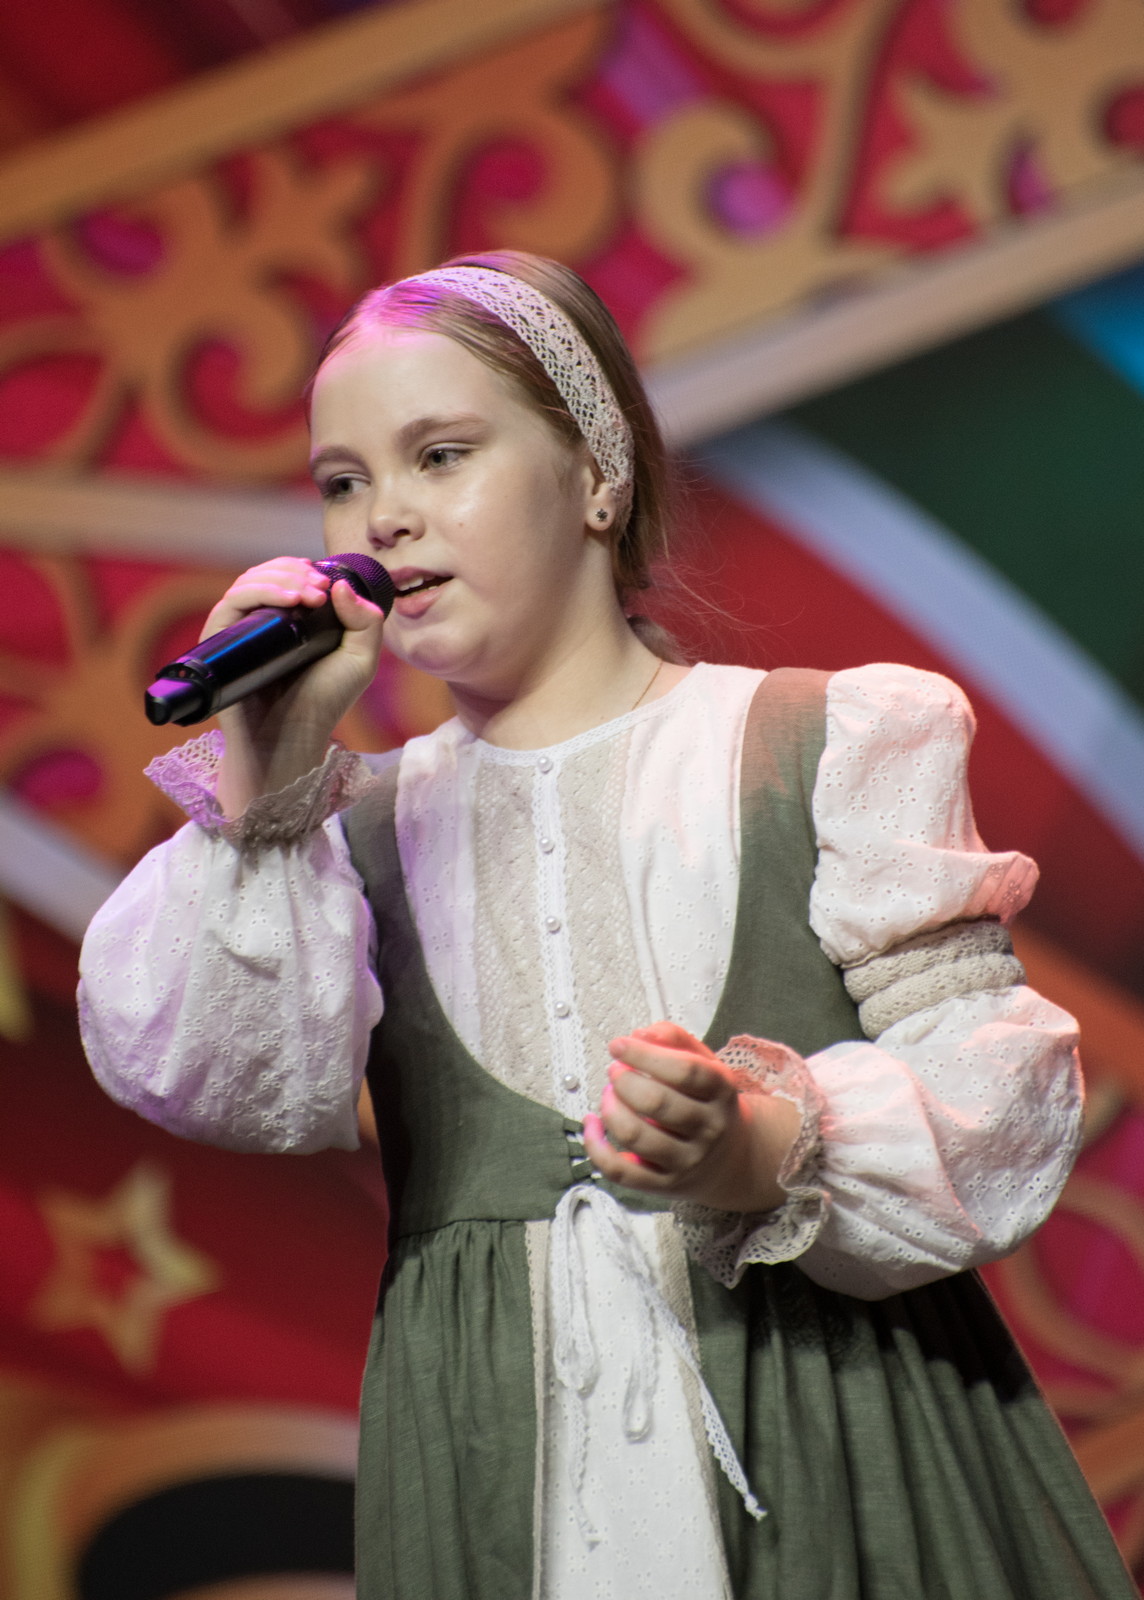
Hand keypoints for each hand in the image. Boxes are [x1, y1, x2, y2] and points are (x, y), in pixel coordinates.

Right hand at [204, 558, 385, 815]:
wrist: (291, 738)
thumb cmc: (325, 703)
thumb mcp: (360, 660)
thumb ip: (366, 622)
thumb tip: (340, 584)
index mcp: (290, 619)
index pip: (288, 575)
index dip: (304, 570)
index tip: (326, 585)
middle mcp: (261, 621)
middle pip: (267, 573)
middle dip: (295, 573)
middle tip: (318, 590)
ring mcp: (239, 631)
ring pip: (248, 582)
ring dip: (280, 578)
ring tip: (308, 596)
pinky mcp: (219, 642)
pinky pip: (230, 604)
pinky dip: (258, 592)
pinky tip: (288, 602)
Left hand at [583, 1022, 800, 1211]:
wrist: (732, 1159)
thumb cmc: (707, 1100)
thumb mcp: (704, 1063)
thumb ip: (674, 1039)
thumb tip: (640, 1034)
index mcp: (721, 1091)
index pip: (684, 1071)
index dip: (645, 1055)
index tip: (618, 1045)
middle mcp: (709, 1129)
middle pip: (657, 1103)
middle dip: (625, 1081)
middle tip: (614, 1070)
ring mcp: (687, 1161)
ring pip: (636, 1136)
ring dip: (611, 1109)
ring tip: (608, 1093)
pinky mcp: (663, 1185)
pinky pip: (621, 1172)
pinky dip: (596, 1148)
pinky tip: (591, 1123)